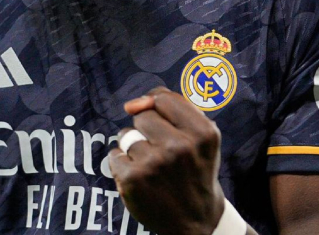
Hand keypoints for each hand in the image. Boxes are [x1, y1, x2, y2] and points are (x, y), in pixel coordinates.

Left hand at [108, 87, 225, 234]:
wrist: (197, 221)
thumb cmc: (195, 171)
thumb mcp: (201, 137)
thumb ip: (174, 107)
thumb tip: (133, 104)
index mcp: (203, 132)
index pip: (163, 98)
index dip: (157, 107)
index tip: (161, 123)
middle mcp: (181, 147)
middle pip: (143, 116)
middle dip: (147, 130)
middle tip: (162, 153)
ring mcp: (155, 163)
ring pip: (126, 134)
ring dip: (133, 148)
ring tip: (152, 167)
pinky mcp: (133, 178)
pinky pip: (115, 154)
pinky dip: (123, 165)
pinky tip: (141, 178)